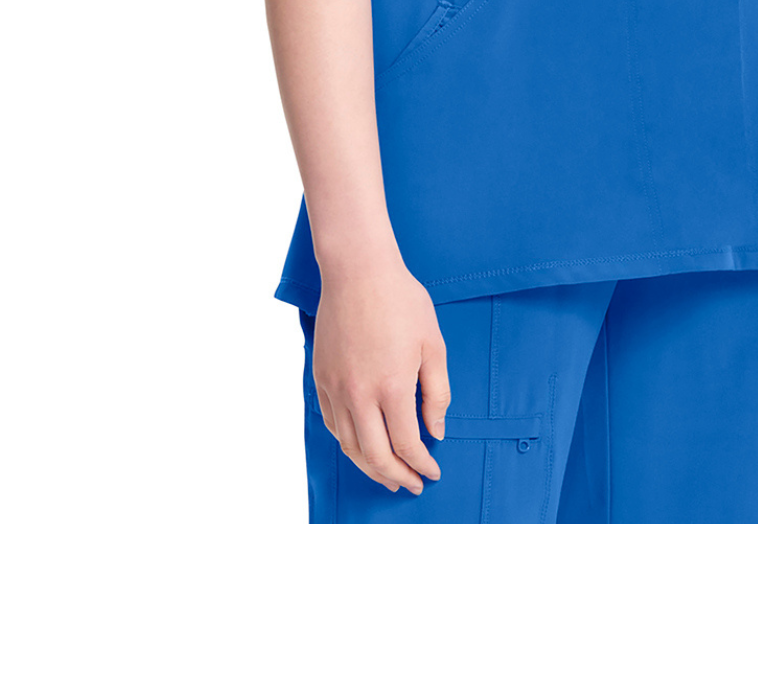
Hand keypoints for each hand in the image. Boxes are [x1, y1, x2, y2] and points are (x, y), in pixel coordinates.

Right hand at [310, 256, 450, 494]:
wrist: (357, 270)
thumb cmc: (401, 301)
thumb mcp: (433, 344)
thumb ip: (437, 393)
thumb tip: (436, 432)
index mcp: (391, 387)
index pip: (407, 444)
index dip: (421, 464)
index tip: (432, 472)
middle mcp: (359, 394)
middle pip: (375, 456)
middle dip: (396, 477)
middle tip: (411, 485)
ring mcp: (336, 388)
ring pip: (349, 445)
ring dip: (369, 468)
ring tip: (387, 476)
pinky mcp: (321, 378)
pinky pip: (333, 424)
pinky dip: (348, 443)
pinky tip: (361, 446)